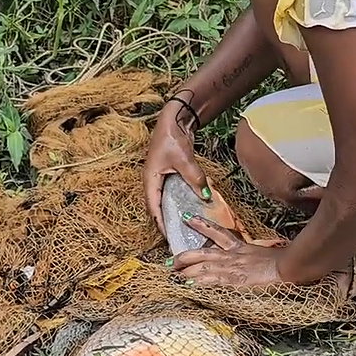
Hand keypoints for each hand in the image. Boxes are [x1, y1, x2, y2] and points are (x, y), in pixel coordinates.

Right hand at [143, 99, 209, 231]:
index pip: (152, 207)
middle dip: (166, 221)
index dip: (160, 222)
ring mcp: (160, 177)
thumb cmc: (172, 137)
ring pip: (166, 199)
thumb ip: (194, 178)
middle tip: (177, 235)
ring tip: (184, 225)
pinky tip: (191, 206)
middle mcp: (152, 180)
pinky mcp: (169, 173)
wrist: (174, 119)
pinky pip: (173, 191)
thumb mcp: (184, 160)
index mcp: (150, 179)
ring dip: (173, 211)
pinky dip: (180, 200)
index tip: (168, 236)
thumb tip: (205, 196)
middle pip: (158, 206)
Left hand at [172, 216, 296, 287]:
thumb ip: (255, 253)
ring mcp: (230, 268)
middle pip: (201, 252)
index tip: (187, 217)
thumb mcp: (266, 252)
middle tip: (169, 260)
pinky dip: (197, 282)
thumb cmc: (282, 261)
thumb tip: (254, 255)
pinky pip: (210, 280)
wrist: (288, 266)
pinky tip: (186, 284)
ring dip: (184, 270)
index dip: (201, 224)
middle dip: (183, 256)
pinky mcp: (233, 280)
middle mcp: (231, 255)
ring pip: (201, 266)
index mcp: (240, 247)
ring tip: (171, 272)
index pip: (217, 232)